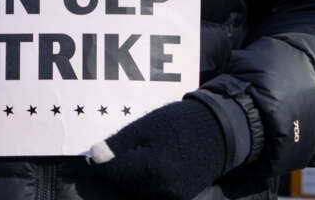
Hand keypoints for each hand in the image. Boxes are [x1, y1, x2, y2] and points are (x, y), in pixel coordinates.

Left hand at [87, 99, 227, 199]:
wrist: (220, 131)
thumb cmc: (180, 122)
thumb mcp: (146, 126)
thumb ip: (119, 144)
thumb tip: (94, 156)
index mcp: (152, 168)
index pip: (112, 173)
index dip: (102, 162)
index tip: (100, 152)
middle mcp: (161, 189)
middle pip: (122, 185)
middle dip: (118, 171)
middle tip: (123, 152)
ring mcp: (172, 197)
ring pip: (136, 193)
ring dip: (131, 179)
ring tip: (140, 158)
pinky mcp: (180, 199)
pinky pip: (152, 195)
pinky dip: (146, 184)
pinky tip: (152, 168)